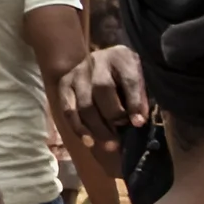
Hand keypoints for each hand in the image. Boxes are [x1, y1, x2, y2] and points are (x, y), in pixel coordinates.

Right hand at [52, 40, 150, 160]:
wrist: (99, 60)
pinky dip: (79, 128)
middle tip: (123, 135)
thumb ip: (139, 98)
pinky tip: (89, 141)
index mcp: (121, 58)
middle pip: (102, 89)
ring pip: (84, 103)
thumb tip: (138, 121)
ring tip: (110, 145)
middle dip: (113, 116)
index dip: (134, 103)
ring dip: (97, 128)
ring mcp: (77, 73)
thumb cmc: (123, 74)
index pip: (129, 80)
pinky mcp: (64, 84)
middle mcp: (97, 61)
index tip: (138, 123)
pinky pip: (68, 110)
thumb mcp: (137, 79)